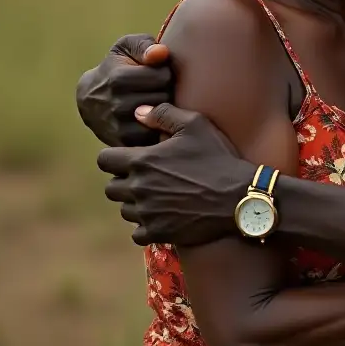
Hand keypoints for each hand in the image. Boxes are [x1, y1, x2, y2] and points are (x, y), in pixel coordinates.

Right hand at [76, 35, 173, 145]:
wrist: (92, 100)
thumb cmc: (117, 67)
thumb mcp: (126, 48)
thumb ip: (144, 45)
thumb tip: (160, 53)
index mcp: (117, 79)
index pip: (162, 76)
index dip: (164, 73)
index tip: (157, 73)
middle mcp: (116, 105)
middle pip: (164, 97)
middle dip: (165, 91)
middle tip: (157, 89)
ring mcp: (119, 127)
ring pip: (162, 117)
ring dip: (164, 109)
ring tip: (155, 102)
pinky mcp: (125, 143)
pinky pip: (156, 135)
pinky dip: (160, 127)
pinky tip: (155, 119)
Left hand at [97, 102, 254, 245]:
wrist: (239, 197)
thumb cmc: (218, 157)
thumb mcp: (196, 125)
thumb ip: (163, 115)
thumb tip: (137, 112)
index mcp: (143, 160)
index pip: (104, 160)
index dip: (115, 157)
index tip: (131, 158)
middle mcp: (139, 188)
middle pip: (111, 188)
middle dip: (124, 181)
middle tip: (147, 177)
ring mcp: (147, 213)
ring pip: (124, 210)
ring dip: (135, 204)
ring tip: (157, 196)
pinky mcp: (158, 232)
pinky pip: (137, 233)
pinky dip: (146, 226)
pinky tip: (162, 216)